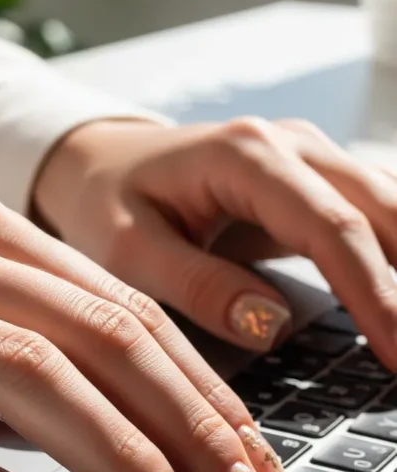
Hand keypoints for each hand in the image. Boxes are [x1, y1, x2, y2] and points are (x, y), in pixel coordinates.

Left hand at [34, 116, 396, 366]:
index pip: (331, 227)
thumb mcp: (127, 251)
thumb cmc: (107, 204)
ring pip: (393, 208)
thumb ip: (197, 286)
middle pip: (384, 211)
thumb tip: (270, 325)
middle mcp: (290, 146)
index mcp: (244, 156)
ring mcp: (311, 158)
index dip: (375, 294)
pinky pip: (378, 215)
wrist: (104, 165)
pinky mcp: (317, 180)